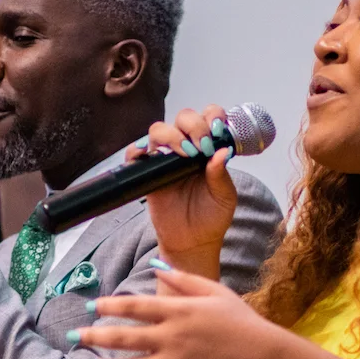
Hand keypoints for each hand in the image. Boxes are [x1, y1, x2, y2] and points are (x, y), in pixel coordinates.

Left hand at [75, 266, 284, 358]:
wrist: (263, 358)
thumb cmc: (240, 320)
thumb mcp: (214, 291)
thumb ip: (182, 279)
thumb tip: (155, 266)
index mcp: (178, 311)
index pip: (133, 307)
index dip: (108, 306)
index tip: (91, 306)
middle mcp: (171, 338)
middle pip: (123, 338)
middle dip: (94, 336)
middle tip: (74, 335)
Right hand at [134, 107, 237, 272]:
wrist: (193, 242)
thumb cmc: (211, 218)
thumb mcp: (224, 197)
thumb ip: (221, 175)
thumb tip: (222, 151)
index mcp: (208, 149)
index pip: (208, 118)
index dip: (212, 116)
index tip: (217, 131)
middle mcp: (186, 148)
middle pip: (183, 118)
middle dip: (193, 125)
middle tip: (201, 146)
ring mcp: (164, 159)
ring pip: (158, 130)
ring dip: (171, 135)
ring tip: (183, 154)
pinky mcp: (147, 173)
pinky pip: (135, 154)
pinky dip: (137, 150)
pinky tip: (150, 154)